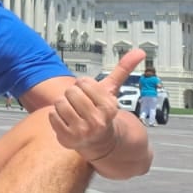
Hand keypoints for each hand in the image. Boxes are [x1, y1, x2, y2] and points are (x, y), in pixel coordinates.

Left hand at [48, 47, 144, 161]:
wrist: (100, 140)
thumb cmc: (102, 111)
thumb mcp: (112, 90)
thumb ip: (123, 69)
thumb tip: (140, 51)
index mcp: (108, 107)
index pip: (83, 82)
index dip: (83, 85)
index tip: (90, 95)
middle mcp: (97, 121)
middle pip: (70, 91)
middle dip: (73, 95)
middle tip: (80, 105)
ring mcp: (82, 131)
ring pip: (59, 102)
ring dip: (63, 105)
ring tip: (73, 112)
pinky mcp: (67, 138)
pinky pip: (52, 114)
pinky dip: (56, 116)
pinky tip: (67, 121)